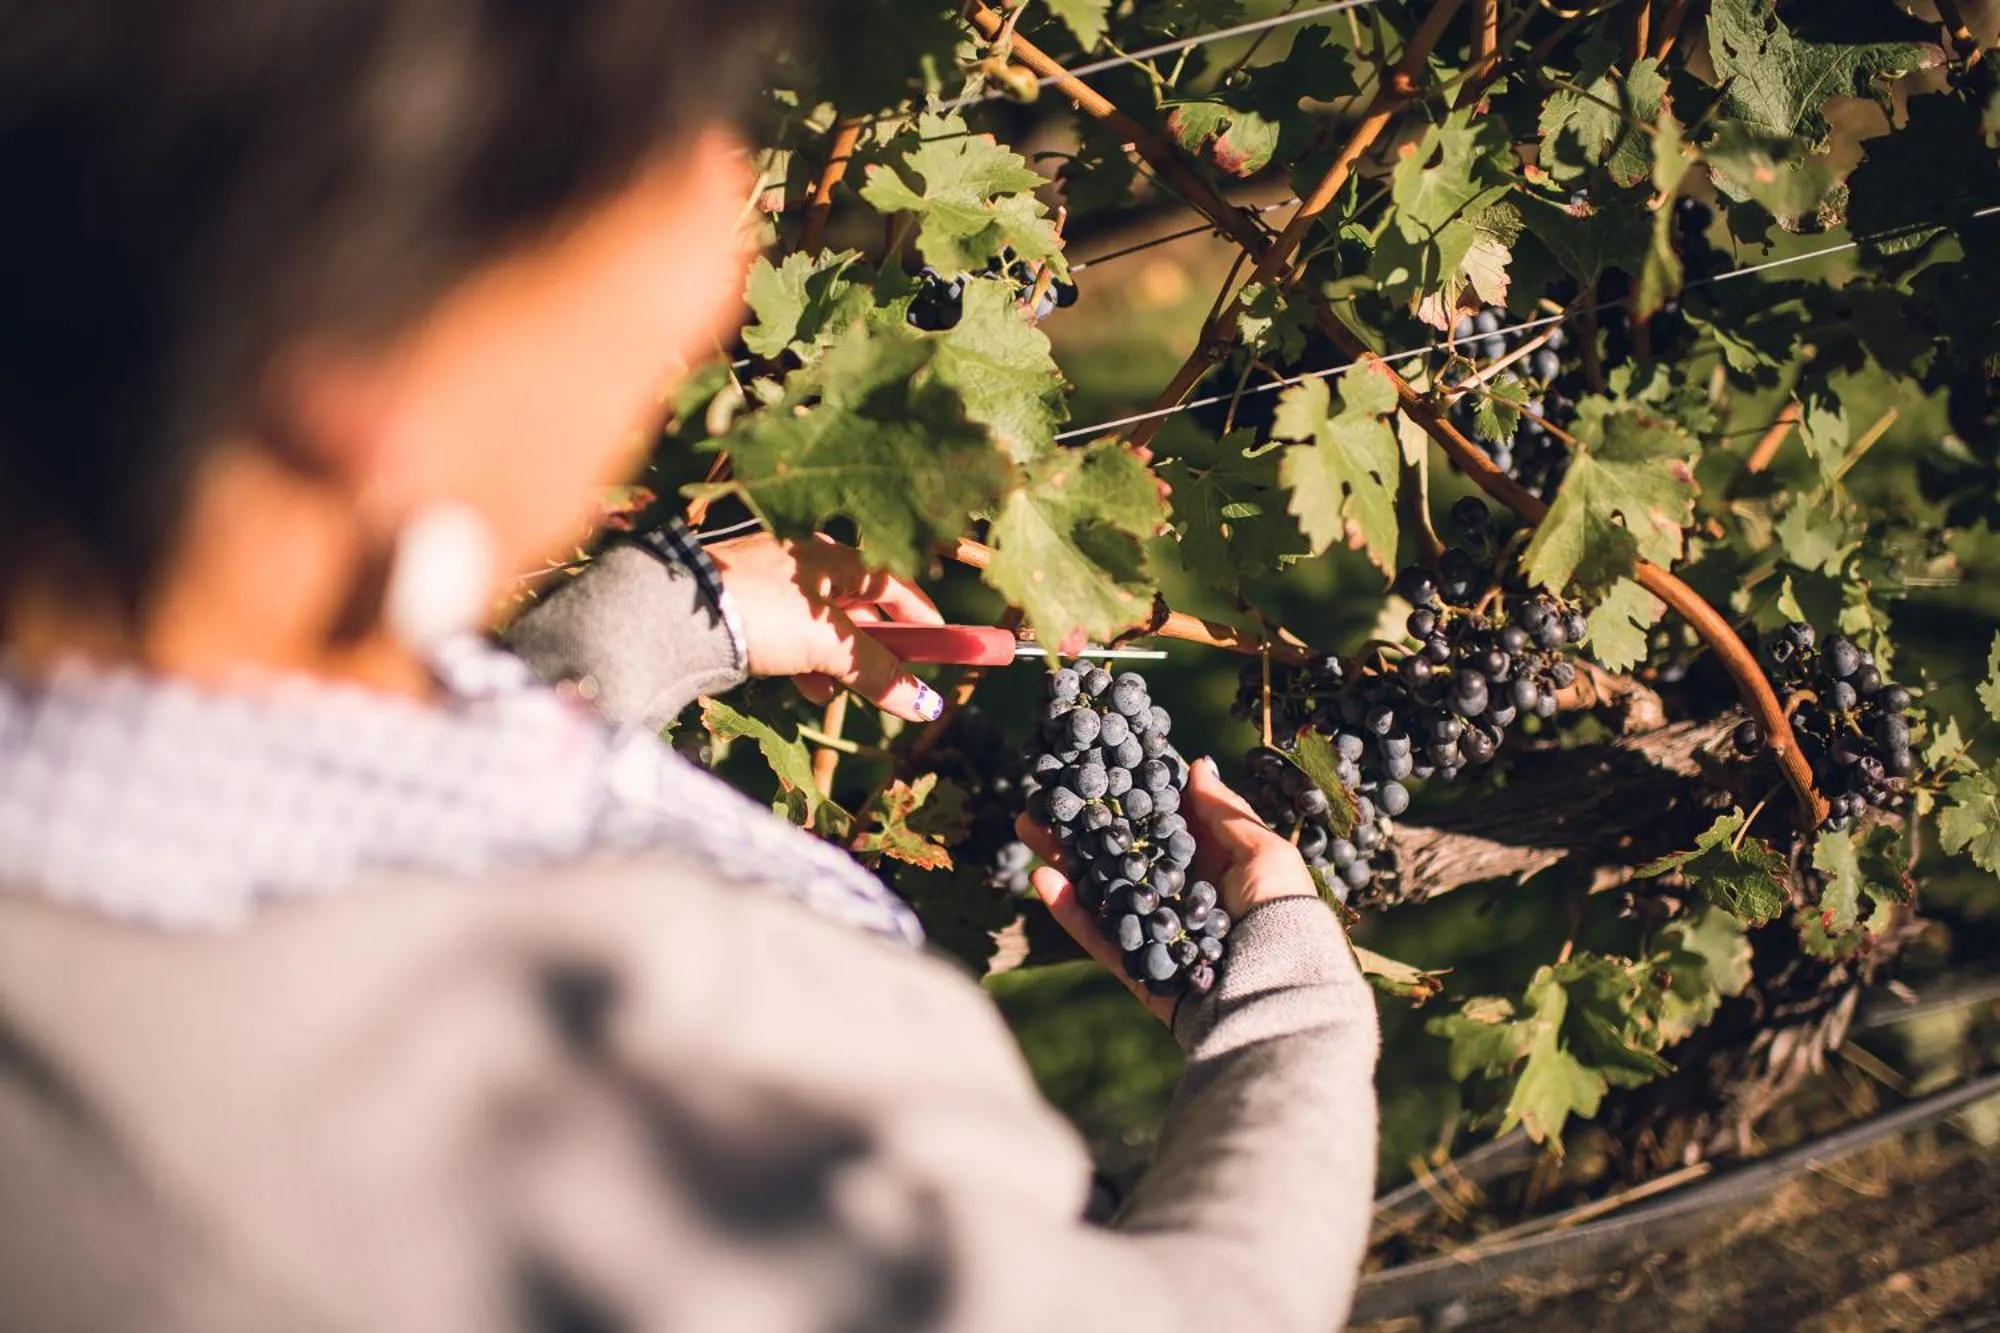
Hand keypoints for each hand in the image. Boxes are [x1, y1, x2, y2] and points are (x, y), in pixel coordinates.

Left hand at [706, 532, 946, 722]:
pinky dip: (808, 662)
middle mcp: (806, 562)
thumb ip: (877, 673)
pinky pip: (792, 635)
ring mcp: (774, 583)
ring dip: (842, 660)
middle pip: (861, 606)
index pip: (894, 585)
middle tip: (896, 680)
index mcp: (834, 556)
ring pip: (825, 625)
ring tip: (846, 691)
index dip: (922, 618)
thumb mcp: (826, 646)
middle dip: (880, 647)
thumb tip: (926, 706)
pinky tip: (809, 688)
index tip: (944, 646)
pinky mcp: (747, 607)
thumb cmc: (761, 613)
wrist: (674, 614)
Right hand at [1014, 756, 1316, 1023]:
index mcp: (1212, 864)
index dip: (1130, 796)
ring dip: (1064, 859)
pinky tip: (1041, 880)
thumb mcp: (1265, 852)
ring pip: (1101, 888)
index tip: (1098, 766)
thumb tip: (1196, 764)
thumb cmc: (1280, 914)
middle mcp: (1180, 894)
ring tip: (1027, 826)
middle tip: (1048, 793)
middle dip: (1084, 823)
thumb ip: (1225, 813)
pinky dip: (1069, 910)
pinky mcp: (1139, 967)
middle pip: (1121, 852)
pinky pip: (1098, 936)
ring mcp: (1155, 930)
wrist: (1279, 992)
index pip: (1161, 823)